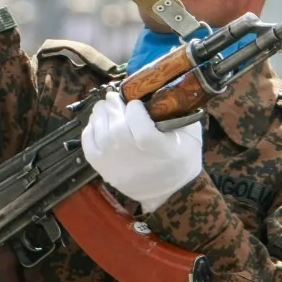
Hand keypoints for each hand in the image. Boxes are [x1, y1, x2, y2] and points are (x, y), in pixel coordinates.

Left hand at [81, 91, 202, 212]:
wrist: (171, 192)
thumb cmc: (182, 159)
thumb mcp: (192, 134)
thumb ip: (179, 112)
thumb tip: (164, 89)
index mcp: (159, 147)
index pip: (138, 121)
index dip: (134, 108)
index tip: (136, 103)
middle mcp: (134, 156)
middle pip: (116, 126)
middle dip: (113, 106)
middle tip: (114, 97)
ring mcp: (116, 164)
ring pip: (101, 132)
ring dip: (100, 114)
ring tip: (105, 106)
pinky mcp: (104, 170)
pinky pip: (89, 145)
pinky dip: (90, 129)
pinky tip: (97, 122)